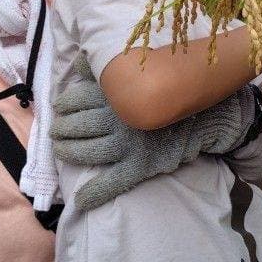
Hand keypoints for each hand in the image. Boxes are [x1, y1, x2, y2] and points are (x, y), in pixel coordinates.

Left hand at [52, 56, 256, 210]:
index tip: (59, 106)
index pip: (76, 98)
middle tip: (56, 130)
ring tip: (61, 150)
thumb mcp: (138, 70)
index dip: (64, 103)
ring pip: (86, 152)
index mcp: (115, 95)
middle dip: (62, 128)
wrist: (204, 115)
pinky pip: (112, 183)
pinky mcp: (138, 165)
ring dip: (68, 153)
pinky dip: (94, 193)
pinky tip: (80, 201)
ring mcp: (126, 145)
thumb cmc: (168, 90)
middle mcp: (116, 120)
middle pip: (77, 125)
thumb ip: (107, 66)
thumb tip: (80, 60)